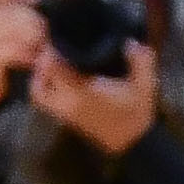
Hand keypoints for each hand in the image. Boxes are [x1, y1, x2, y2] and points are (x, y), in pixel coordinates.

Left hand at [31, 36, 160, 154]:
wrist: (133, 144)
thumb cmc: (136, 114)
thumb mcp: (144, 87)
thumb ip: (141, 62)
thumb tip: (132, 42)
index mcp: (83, 93)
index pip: (54, 69)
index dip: (51, 52)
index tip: (57, 40)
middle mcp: (68, 103)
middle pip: (40, 81)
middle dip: (43, 63)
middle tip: (53, 50)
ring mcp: (65, 114)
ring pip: (39, 93)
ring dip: (40, 77)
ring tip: (52, 62)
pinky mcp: (66, 118)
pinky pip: (45, 102)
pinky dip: (45, 89)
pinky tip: (57, 78)